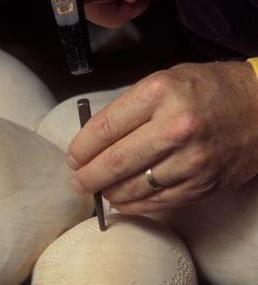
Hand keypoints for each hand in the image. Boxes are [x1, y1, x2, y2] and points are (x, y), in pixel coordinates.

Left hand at [67, 61, 257, 213]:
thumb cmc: (210, 88)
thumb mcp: (166, 80)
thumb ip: (132, 107)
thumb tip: (96, 137)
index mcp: (159, 93)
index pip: (106, 127)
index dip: (82, 147)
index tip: (73, 156)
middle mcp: (175, 126)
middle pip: (116, 161)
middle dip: (89, 175)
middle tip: (78, 180)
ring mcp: (191, 159)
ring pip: (136, 187)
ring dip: (110, 193)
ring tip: (99, 191)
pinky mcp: (204, 183)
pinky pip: (160, 202)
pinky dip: (137, 205)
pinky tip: (124, 201)